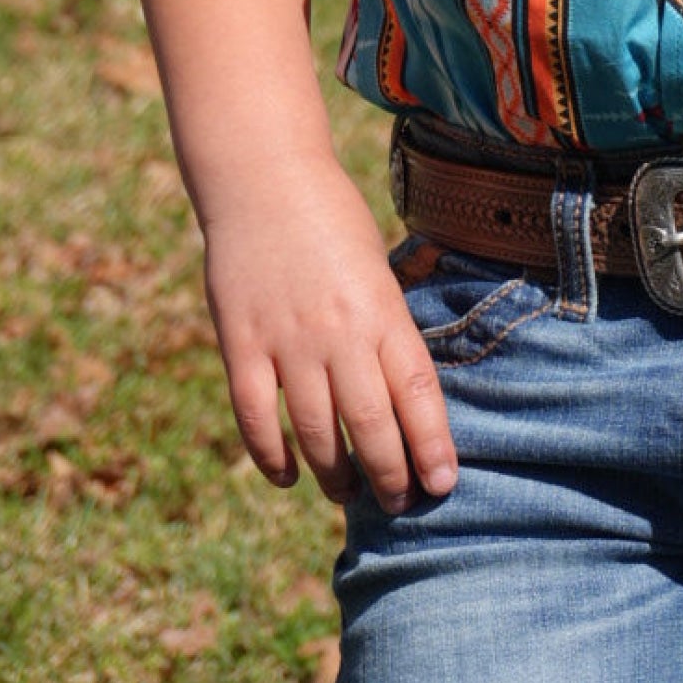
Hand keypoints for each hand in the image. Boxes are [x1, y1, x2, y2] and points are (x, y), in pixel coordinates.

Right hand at [199, 151, 458, 512]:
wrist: (263, 177)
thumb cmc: (331, 222)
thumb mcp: (377, 270)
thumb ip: (386, 329)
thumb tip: (403, 399)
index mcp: (381, 309)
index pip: (416, 392)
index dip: (431, 445)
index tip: (442, 484)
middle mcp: (337, 331)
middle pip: (369, 424)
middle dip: (389, 475)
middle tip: (398, 504)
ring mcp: (285, 340)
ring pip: (314, 431)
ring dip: (335, 475)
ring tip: (349, 493)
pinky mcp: (239, 343)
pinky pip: (256, 418)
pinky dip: (273, 457)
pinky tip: (289, 476)